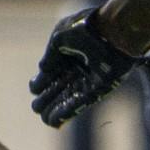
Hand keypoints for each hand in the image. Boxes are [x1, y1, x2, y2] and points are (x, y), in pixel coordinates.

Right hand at [30, 7, 149, 126]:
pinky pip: (80, 102)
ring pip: (68, 97)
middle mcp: (78, 64)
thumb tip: (42, 70)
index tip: (34, 88)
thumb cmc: (87, 29)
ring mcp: (89, 77)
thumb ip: (50, 55)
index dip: (41, 81)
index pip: (51, 71)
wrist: (115, 30)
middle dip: (46, 97)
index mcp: (68, 50)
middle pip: (58, 86)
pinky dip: (67, 111)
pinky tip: (54, 120)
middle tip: (36, 107)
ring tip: (44, 118)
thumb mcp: (60, 38)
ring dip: (55, 108)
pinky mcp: (100, 87)